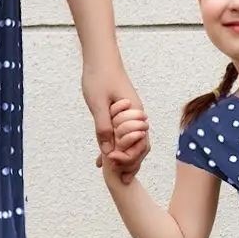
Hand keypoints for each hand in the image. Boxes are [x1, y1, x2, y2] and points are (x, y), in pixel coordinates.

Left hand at [83, 64, 150, 178]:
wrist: (100, 58)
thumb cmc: (99, 76)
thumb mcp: (98, 104)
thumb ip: (103, 127)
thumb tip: (107, 151)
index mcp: (135, 114)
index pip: (140, 144)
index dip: (128, 157)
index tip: (112, 162)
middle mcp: (136, 117)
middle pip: (140, 147)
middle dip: (130, 164)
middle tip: (118, 179)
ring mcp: (130, 117)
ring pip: (132, 143)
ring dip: (123, 158)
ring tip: (113, 174)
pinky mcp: (122, 115)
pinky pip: (122, 135)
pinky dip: (115, 147)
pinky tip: (102, 157)